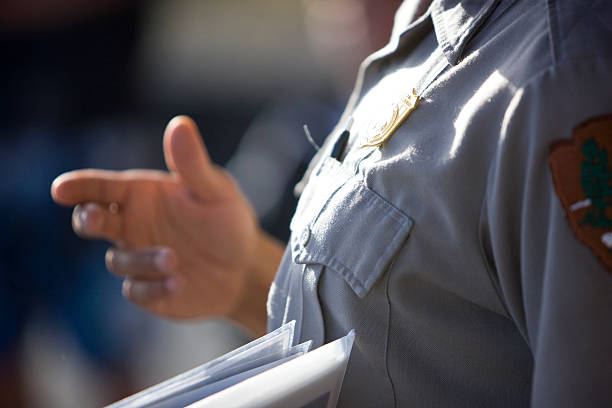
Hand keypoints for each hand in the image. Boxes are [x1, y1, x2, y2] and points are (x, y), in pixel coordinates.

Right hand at [51, 116, 278, 331]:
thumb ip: (193, 163)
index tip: (60, 188)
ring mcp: (137, 258)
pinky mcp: (149, 290)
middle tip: (95, 218)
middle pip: (94, 222)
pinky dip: (153, 289)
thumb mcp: (215, 190)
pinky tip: (178, 284)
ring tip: (173, 259)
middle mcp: (132, 225)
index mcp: (141, 195)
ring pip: (119, 260)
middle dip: (88, 219)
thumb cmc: (226, 220)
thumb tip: (180, 124)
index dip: (79, 187)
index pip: (101, 187)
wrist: (244, 266)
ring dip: (141, 259)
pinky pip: (137, 291)